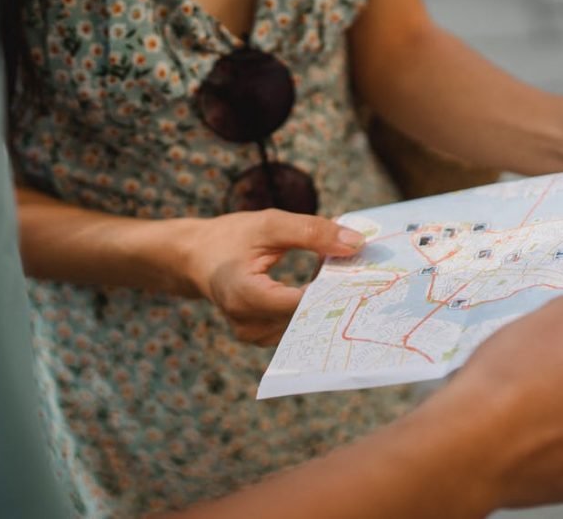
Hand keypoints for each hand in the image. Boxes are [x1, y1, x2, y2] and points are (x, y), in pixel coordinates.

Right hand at [167, 209, 365, 345]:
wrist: (196, 258)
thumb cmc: (231, 237)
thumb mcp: (270, 225)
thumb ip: (312, 232)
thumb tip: (356, 243)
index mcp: (246, 296)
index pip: (304, 303)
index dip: (335, 289)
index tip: (364, 272)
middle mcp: (249, 325)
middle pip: (308, 317)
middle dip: (336, 294)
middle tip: (365, 272)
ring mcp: (255, 336)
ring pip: (306, 324)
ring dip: (326, 301)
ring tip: (342, 273)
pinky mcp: (262, 338)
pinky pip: (297, 326)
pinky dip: (312, 307)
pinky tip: (325, 286)